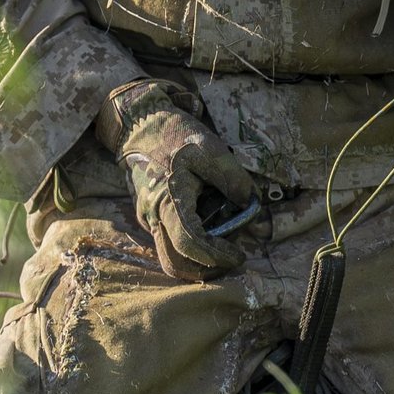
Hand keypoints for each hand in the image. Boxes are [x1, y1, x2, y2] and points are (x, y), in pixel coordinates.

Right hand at [97, 80, 255, 280]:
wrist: (143, 125)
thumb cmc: (178, 135)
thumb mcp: (211, 148)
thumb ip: (233, 178)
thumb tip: (250, 205)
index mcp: (168, 200)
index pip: (190, 244)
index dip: (217, 256)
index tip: (240, 255)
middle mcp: (153, 216)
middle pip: (176, 262)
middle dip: (207, 268)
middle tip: (233, 258)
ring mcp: (149, 219)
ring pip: (170, 258)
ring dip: (198, 262)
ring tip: (224, 248)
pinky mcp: (151, 218)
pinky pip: (169, 245)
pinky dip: (191, 250)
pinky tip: (211, 235)